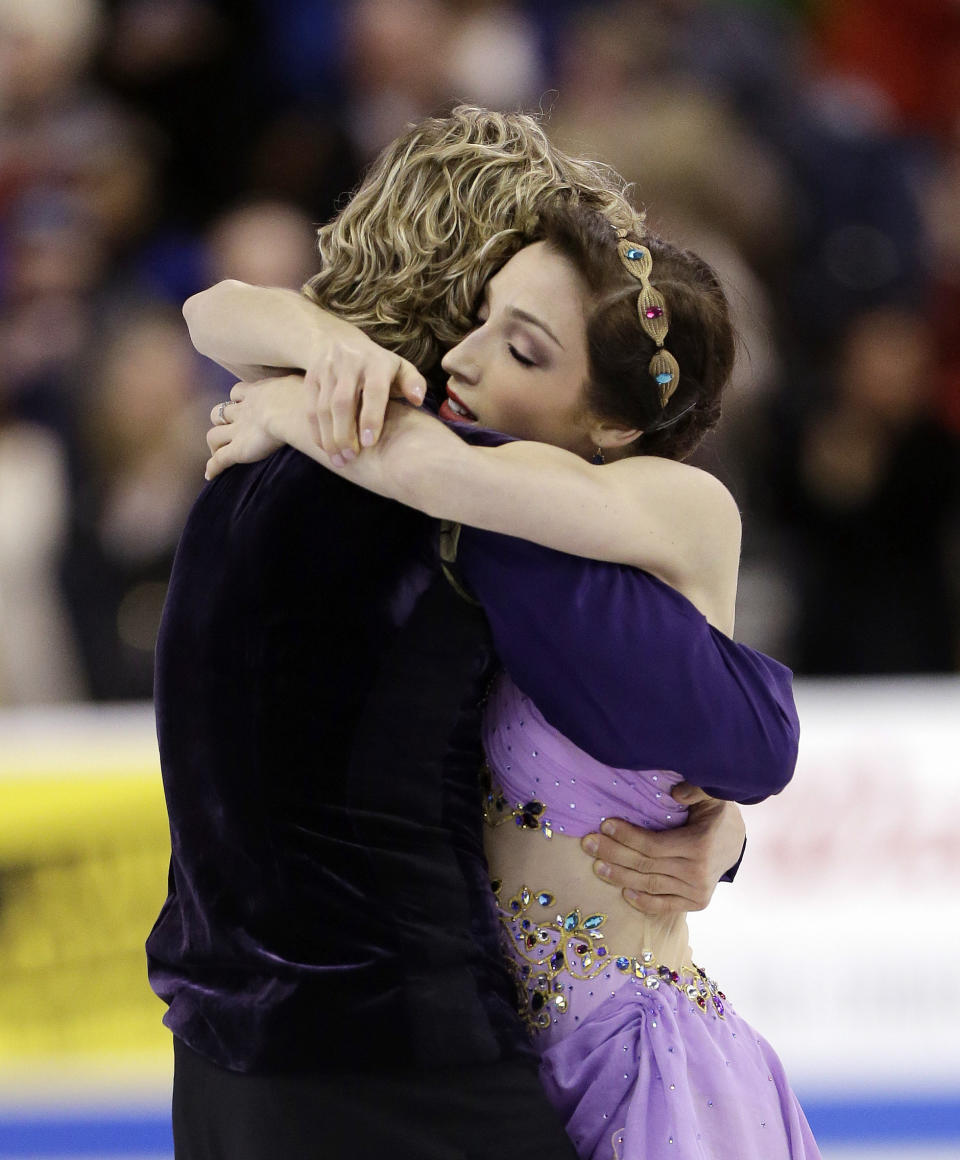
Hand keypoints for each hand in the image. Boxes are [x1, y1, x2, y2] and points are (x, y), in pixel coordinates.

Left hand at [205, 376, 313, 478]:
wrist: (295, 412)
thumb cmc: (308, 398)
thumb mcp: (310, 384)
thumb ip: (312, 387)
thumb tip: (327, 382)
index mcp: (257, 393)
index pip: (239, 391)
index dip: (238, 398)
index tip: (240, 404)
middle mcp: (243, 410)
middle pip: (221, 411)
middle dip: (222, 419)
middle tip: (230, 429)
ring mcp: (238, 431)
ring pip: (214, 435)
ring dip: (215, 443)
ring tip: (219, 453)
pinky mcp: (239, 449)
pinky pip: (219, 459)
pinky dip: (213, 467)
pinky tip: (210, 475)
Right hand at [305, 337, 426, 465]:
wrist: (339, 341)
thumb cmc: (379, 366)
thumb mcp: (400, 368)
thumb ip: (413, 383)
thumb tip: (418, 400)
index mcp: (376, 362)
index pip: (373, 390)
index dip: (371, 417)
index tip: (370, 443)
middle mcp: (349, 363)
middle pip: (342, 402)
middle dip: (345, 433)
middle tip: (352, 457)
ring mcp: (327, 370)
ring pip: (323, 408)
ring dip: (330, 437)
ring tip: (340, 460)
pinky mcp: (311, 379)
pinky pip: (310, 409)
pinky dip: (317, 432)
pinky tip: (327, 449)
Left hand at [579, 784, 745, 915]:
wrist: (736, 842)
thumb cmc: (716, 814)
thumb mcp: (711, 796)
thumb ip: (695, 790)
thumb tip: (676, 792)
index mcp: (700, 846)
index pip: (653, 845)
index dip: (626, 837)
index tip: (604, 826)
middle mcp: (698, 873)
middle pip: (645, 865)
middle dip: (613, 854)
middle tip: (587, 844)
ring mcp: (697, 891)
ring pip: (649, 885)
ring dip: (620, 877)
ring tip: (597, 866)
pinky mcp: (696, 903)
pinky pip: (664, 905)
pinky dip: (643, 901)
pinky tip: (623, 892)